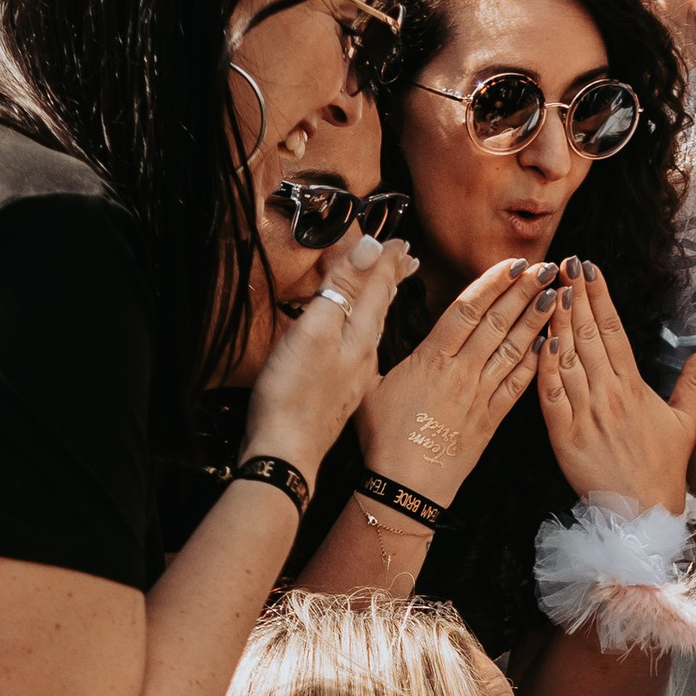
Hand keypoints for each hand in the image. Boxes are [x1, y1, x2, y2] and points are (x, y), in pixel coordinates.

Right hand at [247, 229, 413, 471]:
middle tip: (408, 258)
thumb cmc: (294, 395)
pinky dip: (369, 334)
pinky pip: (364, 352)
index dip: (386, 260)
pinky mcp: (340, 395)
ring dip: (385, 305)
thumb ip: (341, 291)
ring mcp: (354, 377)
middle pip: (382, 307)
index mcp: (359, 334)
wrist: (288, 455)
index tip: (401, 240)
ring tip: (394, 290)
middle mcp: (364, 355)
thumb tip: (370, 251)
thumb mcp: (314, 331)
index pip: (378, 286)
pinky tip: (365, 344)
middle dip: (392, 279)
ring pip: (375, 330)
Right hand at [363, 258, 556, 503]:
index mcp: (431, 359)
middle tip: (547, 267)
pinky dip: (536, 361)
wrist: (405, 487)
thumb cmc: (382, 437)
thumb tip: (369, 318)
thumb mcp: (369, 384)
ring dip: (536, 319)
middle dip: (524, 291)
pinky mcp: (492, 419)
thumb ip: (378, 348)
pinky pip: (519, 384)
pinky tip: (550, 341)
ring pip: (514, 349)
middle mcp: (461, 372)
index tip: (512, 263)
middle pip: (497, 323)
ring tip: (556, 294)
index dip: (492, 283)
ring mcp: (480, 396)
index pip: (467, 310)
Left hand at [538, 260, 695, 520]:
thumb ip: (693, 380)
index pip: (615, 330)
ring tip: (547, 288)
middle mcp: (610, 396)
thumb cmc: (663, 469)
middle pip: (589, 335)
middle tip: (563, 262)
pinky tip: (537, 338)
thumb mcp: (686, 422)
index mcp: (635, 388)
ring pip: (567, 357)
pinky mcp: (563, 437)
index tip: (590, 267)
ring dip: (556, 320)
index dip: (601, 296)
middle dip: (575, 295)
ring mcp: (585, 415)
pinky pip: (549, 394)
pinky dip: (543, 365)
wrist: (642, 515)